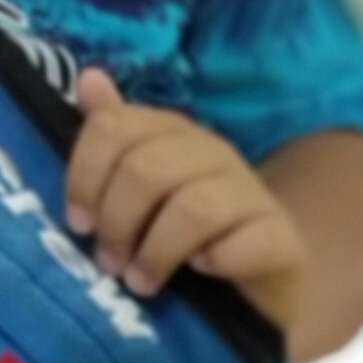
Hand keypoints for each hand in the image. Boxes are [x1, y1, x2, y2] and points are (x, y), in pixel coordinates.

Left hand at [65, 69, 303, 320]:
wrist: (268, 278)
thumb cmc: (195, 234)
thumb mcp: (147, 187)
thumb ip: (115, 140)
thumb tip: (88, 79)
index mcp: (173, 133)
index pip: (113, 128)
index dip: (85, 176)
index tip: (79, 223)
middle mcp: (214, 152)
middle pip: (146, 170)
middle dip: (118, 222)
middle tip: (110, 263)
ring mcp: (253, 194)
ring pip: (193, 208)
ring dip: (156, 252)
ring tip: (141, 283)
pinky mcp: (284, 239)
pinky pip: (248, 242)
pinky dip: (218, 259)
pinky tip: (202, 272)